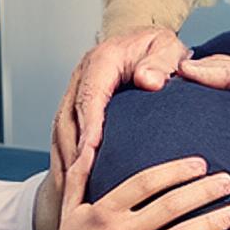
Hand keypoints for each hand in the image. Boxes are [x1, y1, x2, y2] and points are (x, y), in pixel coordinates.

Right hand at [31, 155, 229, 229]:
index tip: (201, 164)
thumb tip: (87, 144)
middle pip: (171, 204)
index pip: (147, 181)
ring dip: (213, 224)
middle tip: (229, 182)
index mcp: (104, 211)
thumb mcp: (69, 212)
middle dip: (205, 190)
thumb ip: (79, 176)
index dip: (178, 170)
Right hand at [51, 27, 189, 180]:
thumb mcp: (167, 48)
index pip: (90, 96)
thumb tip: (149, 81)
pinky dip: (67, 159)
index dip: (88, 126)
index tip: (90, 152)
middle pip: (69, 117)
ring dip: (65, 160)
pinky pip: (65, 135)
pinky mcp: (75, 105)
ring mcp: (75, 91)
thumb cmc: (157, 47)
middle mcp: (82, 75)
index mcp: (101, 60)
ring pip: (62, 129)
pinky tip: (73, 184)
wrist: (145, 39)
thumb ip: (161, 62)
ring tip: (72, 190)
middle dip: (72, 151)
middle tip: (78, 181)